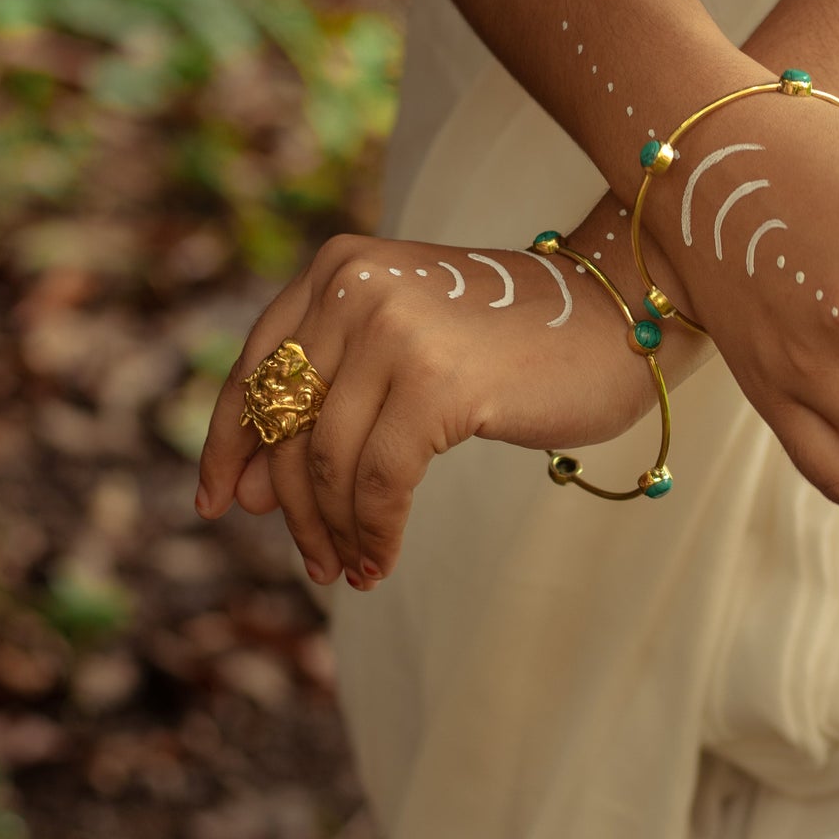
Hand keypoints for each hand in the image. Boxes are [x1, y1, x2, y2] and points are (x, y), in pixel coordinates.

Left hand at [195, 228, 671, 585]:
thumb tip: (251, 491)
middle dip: (289, 505)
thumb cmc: (519, 341)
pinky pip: (377, 483)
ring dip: (331, 531)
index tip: (217, 505)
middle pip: (285, 422)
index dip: (226, 442)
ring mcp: (394, 330)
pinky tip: (378, 562)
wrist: (620, 316)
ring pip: (324, 461)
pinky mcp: (436, 382)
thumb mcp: (410, 342)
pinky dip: (372, 533)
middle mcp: (354, 287)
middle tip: (310, 562)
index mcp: (339, 268)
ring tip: (349, 570)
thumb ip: (337, 391)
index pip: (255, 366)